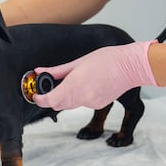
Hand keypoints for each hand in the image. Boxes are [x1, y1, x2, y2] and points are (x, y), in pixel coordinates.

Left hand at [33, 40, 158, 110]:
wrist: (129, 67)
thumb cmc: (106, 60)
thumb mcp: (77, 62)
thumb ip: (56, 71)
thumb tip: (39, 71)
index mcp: (75, 84)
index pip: (50, 100)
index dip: (40, 99)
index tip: (36, 95)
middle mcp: (82, 97)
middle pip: (58, 105)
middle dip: (52, 97)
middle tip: (50, 86)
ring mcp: (91, 103)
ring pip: (70, 105)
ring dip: (66, 97)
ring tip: (74, 82)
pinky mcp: (98, 105)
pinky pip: (83, 104)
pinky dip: (80, 97)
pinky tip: (88, 85)